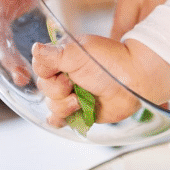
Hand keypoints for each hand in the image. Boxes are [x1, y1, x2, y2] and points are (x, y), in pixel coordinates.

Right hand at [31, 37, 169, 124]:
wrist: (135, 81)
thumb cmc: (111, 63)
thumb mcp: (78, 52)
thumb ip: (53, 55)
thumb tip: (34, 49)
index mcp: (64, 57)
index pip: (40, 67)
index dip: (47, 73)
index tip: (63, 72)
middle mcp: (66, 75)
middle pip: (44, 89)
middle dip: (58, 90)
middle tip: (74, 84)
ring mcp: (73, 94)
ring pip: (51, 105)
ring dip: (64, 105)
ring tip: (81, 100)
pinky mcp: (81, 111)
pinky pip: (60, 120)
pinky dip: (60, 120)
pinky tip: (68, 115)